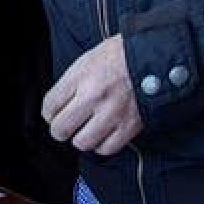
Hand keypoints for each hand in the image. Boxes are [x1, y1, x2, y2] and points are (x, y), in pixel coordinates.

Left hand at [42, 35, 142, 155]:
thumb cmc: (122, 55)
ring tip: (85, 131)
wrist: (154, 57)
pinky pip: (107, 148)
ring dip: (81, 138)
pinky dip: (102, 145)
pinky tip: (102, 136)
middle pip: (61, 128)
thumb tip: (59, 103)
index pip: (50, 105)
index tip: (52, 114)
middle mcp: (94, 95)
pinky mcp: (129, 126)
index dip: (48, 113)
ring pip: (82, 142)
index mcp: (81, 76)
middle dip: (60, 129)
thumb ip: (72, 82)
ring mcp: (112, 113)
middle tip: (65, 126)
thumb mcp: (89, 58)